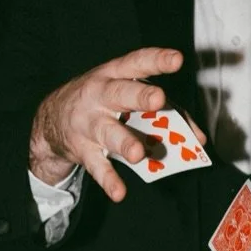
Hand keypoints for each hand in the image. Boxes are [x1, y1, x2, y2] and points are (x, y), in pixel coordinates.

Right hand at [29, 47, 204, 201]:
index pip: (137, 63)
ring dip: (124, 142)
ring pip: (108, 132)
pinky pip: (97, 166)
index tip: (177, 59)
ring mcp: (89, 123)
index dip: (157, 60)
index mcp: (115, 75)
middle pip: (120, 94)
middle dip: (139, 96)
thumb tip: (198, 137)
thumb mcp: (129, 94)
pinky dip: (108, 179)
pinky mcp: (83, 149)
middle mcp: (100, 95)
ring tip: (139, 154)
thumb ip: (168, 111)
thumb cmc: (105, 101)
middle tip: (158, 99)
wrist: (52, 119)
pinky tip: (119, 192)